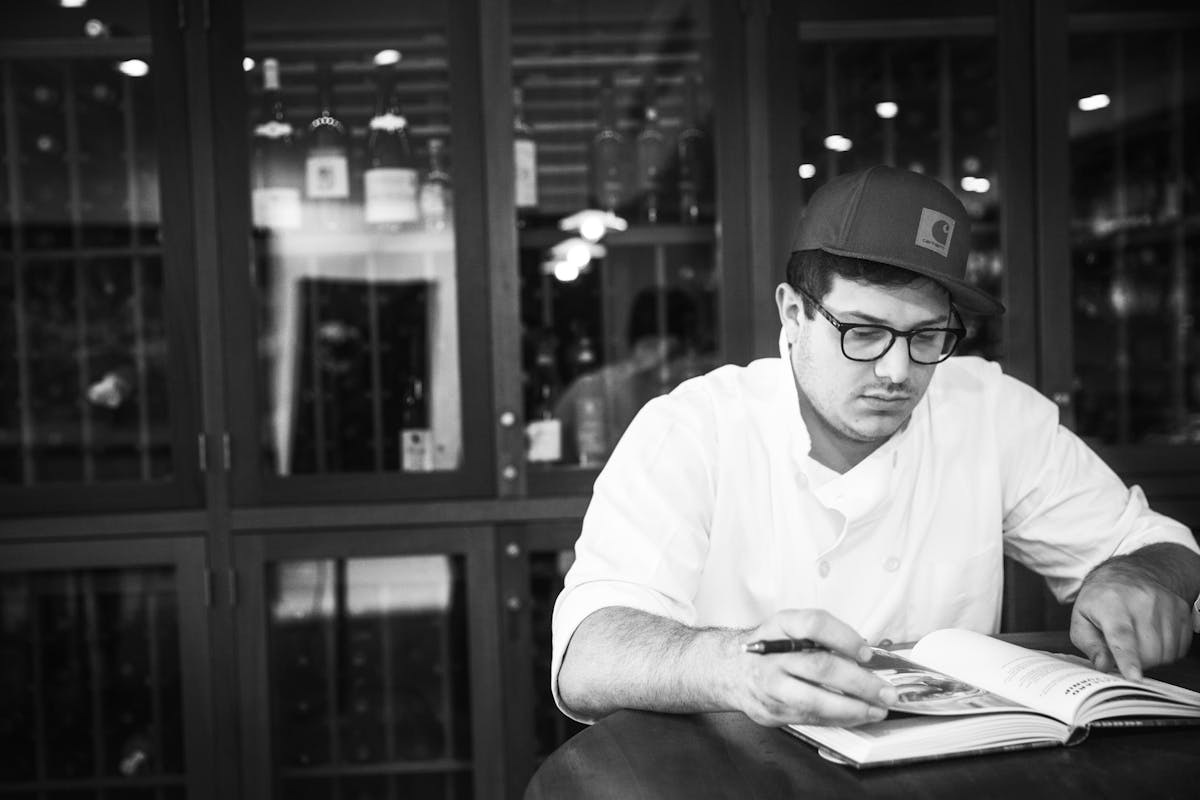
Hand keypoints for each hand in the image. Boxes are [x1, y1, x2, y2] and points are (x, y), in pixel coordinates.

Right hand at [734, 609, 896, 727]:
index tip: (867, 653)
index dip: (844, 638)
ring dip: (853, 708)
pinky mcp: (771, 712)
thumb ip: (822, 637)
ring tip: (877, 709)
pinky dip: (838, 719)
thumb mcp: (788, 628)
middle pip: (820, 667)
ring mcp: (769, 686)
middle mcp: (771, 655)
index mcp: (779, 626)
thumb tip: (866, 658)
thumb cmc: (769, 648)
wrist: (729, 670)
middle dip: (860, 682)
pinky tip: (856, 716)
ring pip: (816, 701)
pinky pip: (810, 718)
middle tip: (885, 690)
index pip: (813, 624)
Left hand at [1070, 557, 1193, 680]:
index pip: (1122, 636)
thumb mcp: (1081, 619)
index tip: (1134, 677)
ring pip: (1166, 653)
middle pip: (1148, 652)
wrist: (1128, 574)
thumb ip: (1089, 645)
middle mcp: (1140, 602)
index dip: (1128, 659)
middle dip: (1136, 662)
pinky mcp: (1181, 610)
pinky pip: (1180, 647)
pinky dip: (1167, 650)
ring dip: (1152, 657)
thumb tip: (1103, 665)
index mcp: (1110, 604)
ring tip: (1137, 641)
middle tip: (1124, 650)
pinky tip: (1153, 637)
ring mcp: (1164, 604)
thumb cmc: (1102, 599)